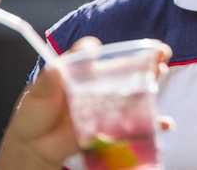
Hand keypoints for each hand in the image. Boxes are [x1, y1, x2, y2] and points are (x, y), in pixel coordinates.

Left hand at [0, 37, 173, 169]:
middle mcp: (95, 82)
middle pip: (123, 67)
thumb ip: (44, 85)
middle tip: (159, 54)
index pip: (89, 52)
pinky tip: (162, 123)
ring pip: (133, 90)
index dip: (96, 49)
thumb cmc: (34, 116)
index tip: (99, 52)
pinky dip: (152, 122)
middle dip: (144, 58)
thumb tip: (54, 70)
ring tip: (161, 75)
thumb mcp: (34, 99)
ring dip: (151, 82)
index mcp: (76, 70)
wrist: (36, 146)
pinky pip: (134, 121)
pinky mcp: (111, 124)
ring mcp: (105, 103)